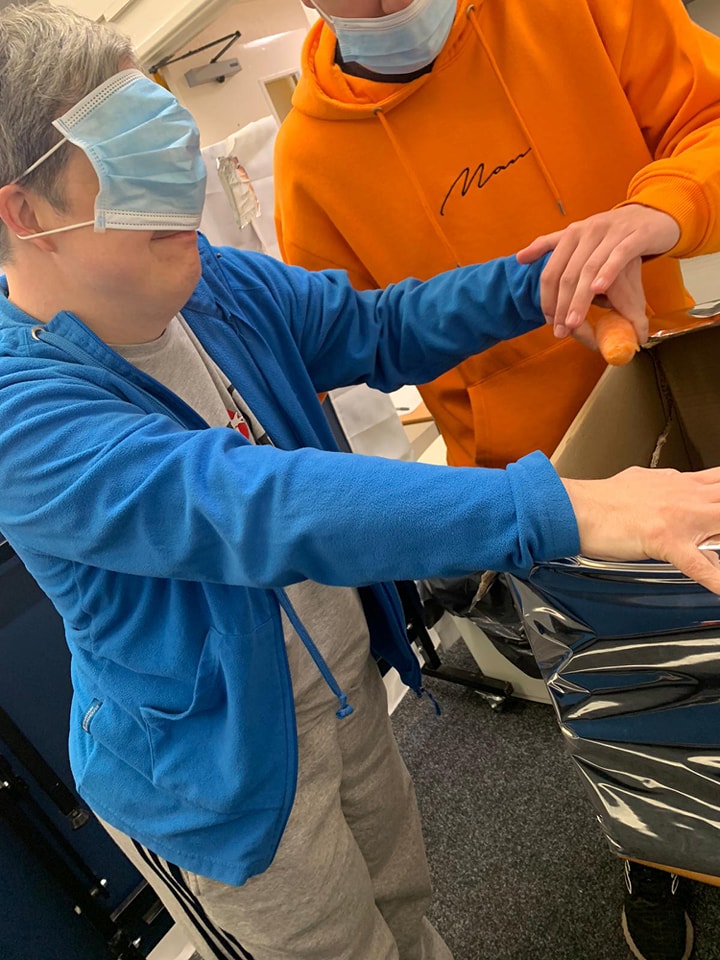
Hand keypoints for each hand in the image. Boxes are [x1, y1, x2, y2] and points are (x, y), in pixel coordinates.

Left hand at [517, 204, 679, 337]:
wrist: (655, 215)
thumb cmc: (614, 232)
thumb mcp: (580, 237)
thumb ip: (550, 245)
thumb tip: (519, 258)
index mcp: (573, 233)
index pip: (552, 270)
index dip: (547, 297)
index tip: (550, 319)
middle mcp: (589, 231)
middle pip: (568, 274)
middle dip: (562, 305)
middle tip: (561, 329)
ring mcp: (612, 232)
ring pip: (590, 268)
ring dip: (580, 298)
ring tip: (574, 322)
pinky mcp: (636, 235)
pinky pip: (618, 255)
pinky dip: (607, 272)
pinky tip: (598, 291)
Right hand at [562, 466, 719, 593]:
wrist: (576, 507)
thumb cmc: (601, 498)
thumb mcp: (640, 481)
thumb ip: (664, 484)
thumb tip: (671, 484)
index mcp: (680, 483)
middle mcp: (685, 496)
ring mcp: (679, 518)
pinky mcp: (666, 541)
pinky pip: (699, 564)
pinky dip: (715, 580)